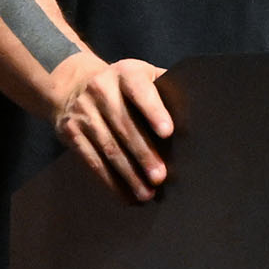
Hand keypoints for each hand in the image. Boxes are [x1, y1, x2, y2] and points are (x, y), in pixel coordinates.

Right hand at [49, 53, 174, 201]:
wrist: (72, 84)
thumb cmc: (121, 85)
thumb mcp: (140, 75)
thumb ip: (163, 87)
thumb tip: (197, 111)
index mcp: (125, 73)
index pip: (140, 91)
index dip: (153, 111)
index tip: (168, 132)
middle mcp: (101, 89)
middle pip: (124, 125)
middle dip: (143, 154)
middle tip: (160, 176)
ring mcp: (83, 112)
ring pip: (108, 147)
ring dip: (128, 174)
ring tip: (146, 193)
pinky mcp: (70, 132)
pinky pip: (91, 160)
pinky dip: (109, 181)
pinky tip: (125, 195)